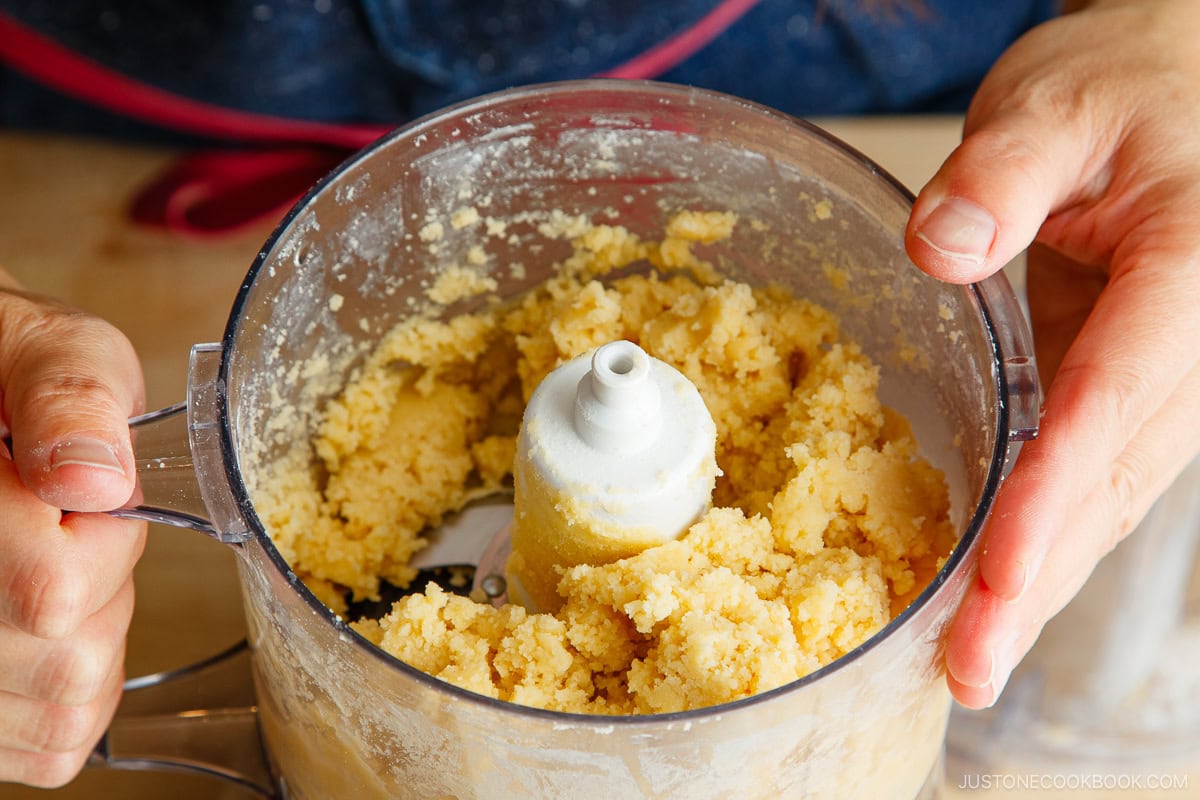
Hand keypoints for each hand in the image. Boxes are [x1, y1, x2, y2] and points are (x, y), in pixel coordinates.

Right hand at [0, 273, 145, 786]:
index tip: (82, 496)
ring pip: (61, 710)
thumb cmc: (10, 375)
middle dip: (103, 593)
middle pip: (67, 662)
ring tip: (44, 569)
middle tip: (63, 529)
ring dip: (87, 643)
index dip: (102, 545)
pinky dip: (70, 695)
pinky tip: (41, 626)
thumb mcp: (49, 348)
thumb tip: (95, 479)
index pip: (55, 593)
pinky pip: (50, 745)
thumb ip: (70, 399)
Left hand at [904, 0, 1199, 708]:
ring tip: (970, 661)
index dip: (1053, 499)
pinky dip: (1041, 541)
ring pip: (1105, 501)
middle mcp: (1189, 353)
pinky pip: (1089, 478)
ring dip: (1038, 585)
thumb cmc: (1133, 88)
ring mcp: (1163, 383)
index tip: (1000, 580)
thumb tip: (944, 246)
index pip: (1115, 405)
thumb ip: (1007, 171)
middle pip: (1108, 485)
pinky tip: (995, 590)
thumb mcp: (1061, 104)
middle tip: (967, 668)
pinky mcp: (1128, 391)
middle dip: (1035, 585)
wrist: (1183, 91)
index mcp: (1191, 280)